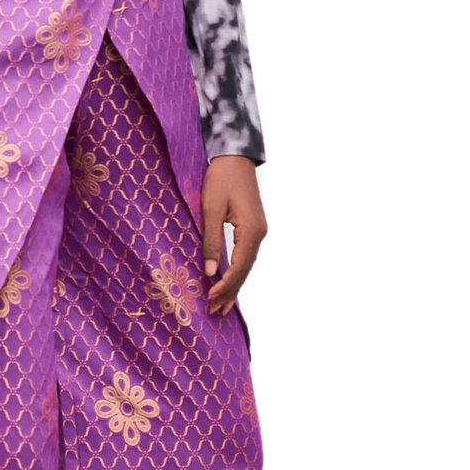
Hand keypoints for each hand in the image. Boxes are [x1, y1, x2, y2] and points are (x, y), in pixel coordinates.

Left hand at [200, 156, 265, 316]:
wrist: (235, 158)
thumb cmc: (220, 179)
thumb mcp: (211, 210)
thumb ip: (211, 241)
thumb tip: (211, 271)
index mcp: (251, 231)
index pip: (239, 267)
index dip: (225, 285)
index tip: (211, 299)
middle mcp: (259, 234)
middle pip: (245, 270)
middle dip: (230, 291)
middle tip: (216, 312)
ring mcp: (258, 231)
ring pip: (247, 264)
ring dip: (234, 284)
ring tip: (222, 304)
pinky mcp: (253, 227)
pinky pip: (246, 255)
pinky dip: (237, 270)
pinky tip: (229, 280)